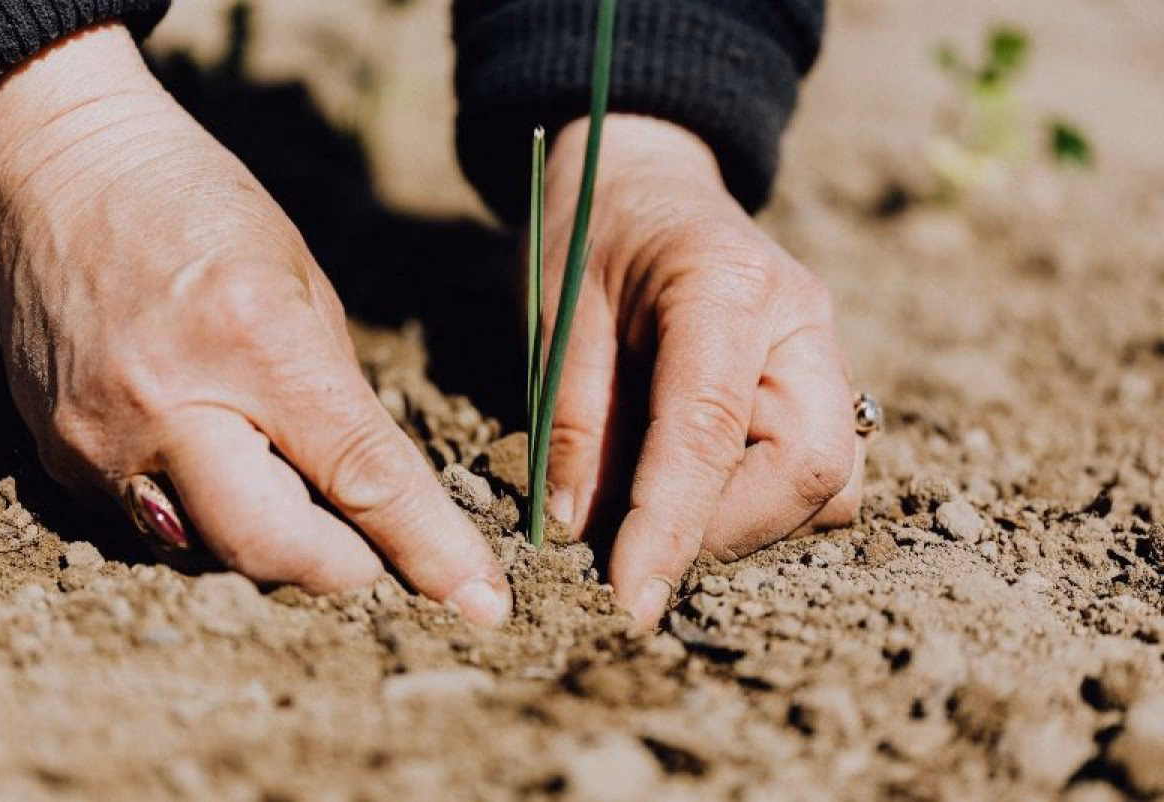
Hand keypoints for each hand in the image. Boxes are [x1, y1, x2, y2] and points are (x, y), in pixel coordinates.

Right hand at [0, 24, 509, 625]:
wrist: (63, 173)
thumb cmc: (201, 210)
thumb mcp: (304, 285)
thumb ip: (340, 399)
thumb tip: (375, 492)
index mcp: (256, 341)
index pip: (361, 477)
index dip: (429, 549)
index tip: (480, 602)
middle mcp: (169, 404)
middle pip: (275, 550)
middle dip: (345, 568)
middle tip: (375, 550)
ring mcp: (102, 440)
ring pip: (214, 554)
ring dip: (274, 543)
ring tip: (288, 483)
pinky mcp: (59, 458)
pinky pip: (154, 529)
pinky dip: (206, 516)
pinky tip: (216, 460)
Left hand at [542, 115, 862, 629]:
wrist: (645, 178)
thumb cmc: (591, 232)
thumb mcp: (558, 314)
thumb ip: (572, 419)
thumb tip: (578, 530)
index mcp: (726, 286)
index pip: (710, 430)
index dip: (670, 527)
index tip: (629, 599)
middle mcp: (801, 320)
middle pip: (811, 468)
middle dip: (726, 532)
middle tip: (640, 547)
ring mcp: (824, 351)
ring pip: (831, 482)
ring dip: (749, 523)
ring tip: (663, 512)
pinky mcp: (822, 381)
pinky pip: (822, 471)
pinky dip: (763, 503)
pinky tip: (698, 486)